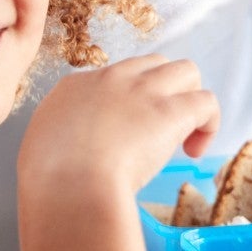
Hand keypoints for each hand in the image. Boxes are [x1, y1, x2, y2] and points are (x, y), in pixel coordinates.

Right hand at [18, 56, 218, 208]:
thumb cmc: (50, 180)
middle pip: (154, 65)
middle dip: (163, 93)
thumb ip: (63, 139)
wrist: (68, 185)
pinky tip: (195, 151)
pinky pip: (207, 102)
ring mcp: (144, 91)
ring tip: (183, 136)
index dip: (128, 105)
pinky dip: (209, 124)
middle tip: (157, 133)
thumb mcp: (42, 148)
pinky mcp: (171, 111)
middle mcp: (113, 79)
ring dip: (189, 99)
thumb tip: (78, 151)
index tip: (125, 137)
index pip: (114, 80)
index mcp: (76, 87)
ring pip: (186, 71)